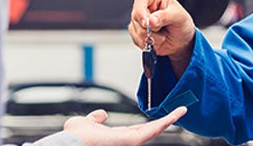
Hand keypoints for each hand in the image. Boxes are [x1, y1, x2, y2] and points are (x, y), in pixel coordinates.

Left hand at [63, 106, 187, 145]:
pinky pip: (152, 130)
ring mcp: (130, 142)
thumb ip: (95, 118)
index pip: (140, 130)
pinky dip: (165, 122)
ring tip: (182, 110)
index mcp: (118, 138)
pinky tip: (175, 115)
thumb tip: (102, 114)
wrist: (71, 143)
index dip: (152, 123)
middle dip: (166, 121)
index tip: (162, 117)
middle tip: (180, 111)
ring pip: (155, 130)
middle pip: (152, 130)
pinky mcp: (132, 140)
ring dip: (170, 120)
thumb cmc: (75, 138)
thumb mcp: (87, 122)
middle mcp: (127, 141)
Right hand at [128, 0, 195, 75]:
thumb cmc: (182, 24)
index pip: (141, 0)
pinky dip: (146, 42)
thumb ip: (165, 17)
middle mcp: (145, 5)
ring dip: (150, 37)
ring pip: (135, 29)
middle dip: (149, 28)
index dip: (141, 12)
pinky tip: (156, 40)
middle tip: (162, 30)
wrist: (182, 40)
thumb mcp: (179, 17)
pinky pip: (136, 39)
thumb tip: (151, 20)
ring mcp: (140, 18)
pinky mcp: (137, 30)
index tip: (147, 23)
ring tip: (162, 35)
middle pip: (136, 17)